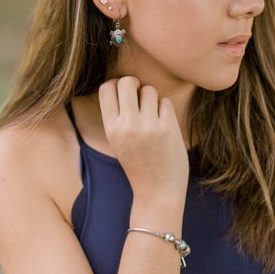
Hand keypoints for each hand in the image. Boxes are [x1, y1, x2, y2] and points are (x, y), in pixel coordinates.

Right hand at [97, 76, 189, 199]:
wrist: (157, 192)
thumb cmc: (139, 164)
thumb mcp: (118, 141)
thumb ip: (119, 116)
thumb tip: (126, 83)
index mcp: (111, 129)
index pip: (106, 88)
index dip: (116, 85)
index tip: (125, 93)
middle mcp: (127, 125)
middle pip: (127, 81)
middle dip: (135, 84)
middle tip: (140, 96)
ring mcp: (148, 126)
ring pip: (149, 90)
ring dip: (153, 98)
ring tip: (153, 115)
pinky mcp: (167, 128)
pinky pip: (166, 102)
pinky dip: (166, 109)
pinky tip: (165, 125)